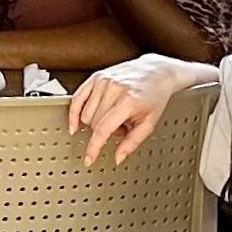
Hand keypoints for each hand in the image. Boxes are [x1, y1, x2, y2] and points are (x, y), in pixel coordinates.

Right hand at [69, 54, 189, 165]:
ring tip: (112, 116)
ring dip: (96, 122)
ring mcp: (103, 81)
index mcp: (128, 101)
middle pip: (94, 124)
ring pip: (86, 115)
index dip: (94, 148)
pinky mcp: (96, 77)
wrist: (156, 72)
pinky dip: (74, 113)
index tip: (89, 159)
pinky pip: (77, 99)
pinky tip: (76, 122)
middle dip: (105, 131)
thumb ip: (133, 142)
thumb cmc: (155, 95)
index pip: (103, 129)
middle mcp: (113, 89)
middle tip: (121, 126)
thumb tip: (118, 157)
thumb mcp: (150, 122)